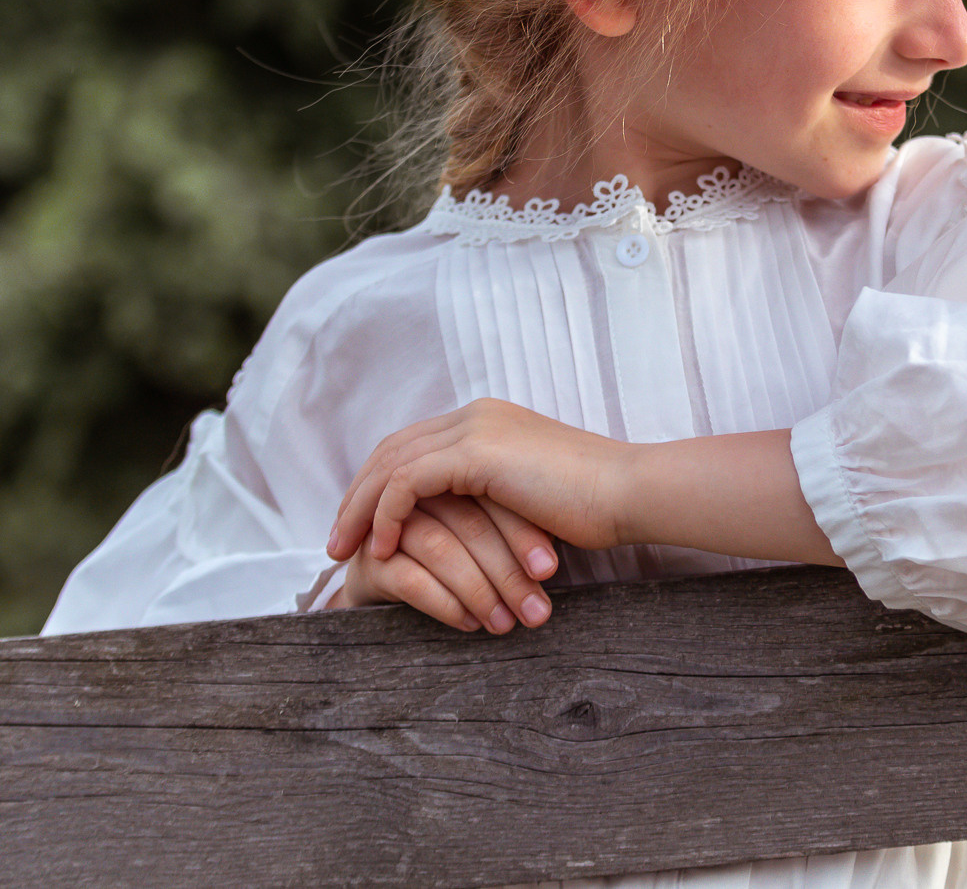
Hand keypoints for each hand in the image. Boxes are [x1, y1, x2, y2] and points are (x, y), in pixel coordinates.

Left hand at [327, 399, 839, 570]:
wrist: (631, 491)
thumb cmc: (598, 507)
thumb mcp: (532, 499)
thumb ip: (496, 500)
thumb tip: (471, 534)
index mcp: (488, 420)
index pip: (413, 445)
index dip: (380, 484)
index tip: (361, 526)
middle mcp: (475, 415)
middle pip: (391, 449)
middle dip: (357, 495)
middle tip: (335, 542)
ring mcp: (475, 428)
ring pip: (390, 465)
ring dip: (359, 509)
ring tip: (343, 552)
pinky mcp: (477, 452)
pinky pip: (408, 483)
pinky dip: (385, 514)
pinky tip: (380, 548)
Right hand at [330, 491, 558, 632]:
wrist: (393, 583)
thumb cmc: (459, 555)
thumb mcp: (493, 530)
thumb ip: (513, 519)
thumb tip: (553, 556)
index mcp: (451, 467)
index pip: (491, 494)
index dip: (523, 530)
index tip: (550, 569)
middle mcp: (419, 491)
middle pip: (468, 520)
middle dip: (506, 568)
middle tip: (536, 608)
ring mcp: (390, 525)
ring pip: (440, 547)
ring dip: (480, 590)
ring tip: (507, 623)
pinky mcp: (371, 562)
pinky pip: (410, 577)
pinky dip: (445, 601)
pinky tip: (469, 623)